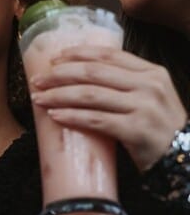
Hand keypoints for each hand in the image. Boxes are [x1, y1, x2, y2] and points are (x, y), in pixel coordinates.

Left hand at [30, 46, 185, 172]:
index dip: (78, 55)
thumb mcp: (151, 98)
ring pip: (91, 95)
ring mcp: (144, 107)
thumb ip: (127, 84)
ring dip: (60, 95)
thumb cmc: (160, 130)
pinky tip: (55, 116)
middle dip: (61, 75)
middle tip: (38, 80)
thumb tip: (83, 76)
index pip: (109, 56)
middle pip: (94, 73)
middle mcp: (149, 85)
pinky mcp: (136, 130)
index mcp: (152, 72)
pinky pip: (96, 120)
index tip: (55, 59)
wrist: (182, 159)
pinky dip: (72, 117)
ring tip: (39, 98)